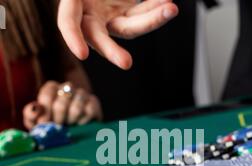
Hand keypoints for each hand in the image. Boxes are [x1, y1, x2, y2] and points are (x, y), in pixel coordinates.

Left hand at [23, 81, 101, 129]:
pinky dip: (83, 122)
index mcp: (52, 88)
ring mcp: (82, 94)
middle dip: (58, 120)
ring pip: (76, 109)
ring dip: (71, 122)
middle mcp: (68, 87)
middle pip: (61, 104)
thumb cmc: (53, 124)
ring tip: (70, 126)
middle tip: (59, 127)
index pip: (47, 95)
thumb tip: (36, 110)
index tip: (45, 124)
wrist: (73, 130)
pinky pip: (89, 112)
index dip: (46, 113)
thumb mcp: (36, 121)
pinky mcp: (94, 102)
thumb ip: (31, 115)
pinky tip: (80, 125)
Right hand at [57, 0, 178, 68]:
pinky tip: (167, 4)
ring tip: (171, 9)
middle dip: (112, 51)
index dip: (73, 37)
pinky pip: (142, 13)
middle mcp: (91, 16)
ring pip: (129, 27)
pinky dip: (155, 8)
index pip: (69, 22)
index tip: (82, 55)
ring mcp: (110, 17)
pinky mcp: (126, 15)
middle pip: (99, 37)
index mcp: (74, 4)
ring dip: (151, 19)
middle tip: (126, 63)